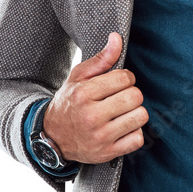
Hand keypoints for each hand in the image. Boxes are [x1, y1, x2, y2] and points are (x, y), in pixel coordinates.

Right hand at [42, 32, 148, 163]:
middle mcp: (91, 116)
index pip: (125, 78)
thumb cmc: (69, 102)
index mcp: (84, 94)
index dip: (126, 78)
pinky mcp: (108, 153)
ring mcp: (100, 137)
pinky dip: (134, 133)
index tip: (119, 83)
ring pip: (140, 117)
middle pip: (135, 97)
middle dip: (131, 94)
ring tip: (122, 113)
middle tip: (121, 98)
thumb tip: (117, 38)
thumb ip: (101, 59)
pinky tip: (122, 128)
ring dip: (135, 113)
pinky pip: (138, 138)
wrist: (53, 137)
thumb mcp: (78, 78)